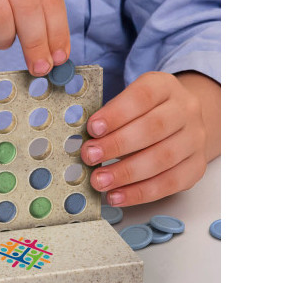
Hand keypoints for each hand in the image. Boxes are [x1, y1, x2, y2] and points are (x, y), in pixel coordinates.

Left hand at [81, 71, 220, 206]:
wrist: (183, 123)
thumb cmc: (145, 113)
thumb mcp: (129, 101)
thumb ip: (110, 116)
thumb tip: (85, 141)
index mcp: (165, 86)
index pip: (143, 97)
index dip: (117, 114)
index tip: (92, 129)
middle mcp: (186, 110)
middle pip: (154, 128)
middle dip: (117, 144)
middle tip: (90, 157)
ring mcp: (195, 139)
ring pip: (163, 158)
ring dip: (126, 173)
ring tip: (100, 181)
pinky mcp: (196, 166)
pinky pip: (170, 183)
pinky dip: (140, 193)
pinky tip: (117, 196)